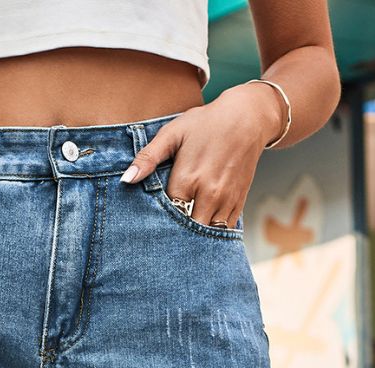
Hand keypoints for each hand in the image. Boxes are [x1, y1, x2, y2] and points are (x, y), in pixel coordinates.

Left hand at [119, 82, 284, 226]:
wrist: (247, 118)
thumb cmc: (206, 123)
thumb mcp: (173, 133)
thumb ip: (148, 158)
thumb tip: (126, 179)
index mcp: (187, 179)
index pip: (167, 216)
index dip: (157, 223)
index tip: (149, 225)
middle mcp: (208, 195)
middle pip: (187, 231)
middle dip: (175, 236)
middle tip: (162, 240)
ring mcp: (225, 201)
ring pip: (206, 235)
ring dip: (194, 239)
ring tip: (181, 241)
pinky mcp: (238, 204)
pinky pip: (224, 232)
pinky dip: (211, 236)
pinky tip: (201, 235)